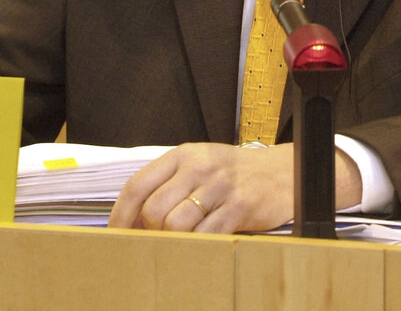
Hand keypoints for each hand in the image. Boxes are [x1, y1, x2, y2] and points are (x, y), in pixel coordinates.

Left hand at [108, 142, 363, 233]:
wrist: (284, 171)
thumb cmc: (235, 173)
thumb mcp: (200, 166)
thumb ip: (169, 185)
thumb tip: (133, 221)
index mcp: (183, 155)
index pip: (138, 184)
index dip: (121, 215)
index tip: (116, 235)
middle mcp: (199, 166)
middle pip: (153, 210)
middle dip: (150, 233)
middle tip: (158, 241)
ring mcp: (221, 186)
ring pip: (177, 225)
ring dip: (174, 242)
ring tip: (184, 242)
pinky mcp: (241, 206)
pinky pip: (207, 235)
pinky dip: (199, 247)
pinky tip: (203, 245)